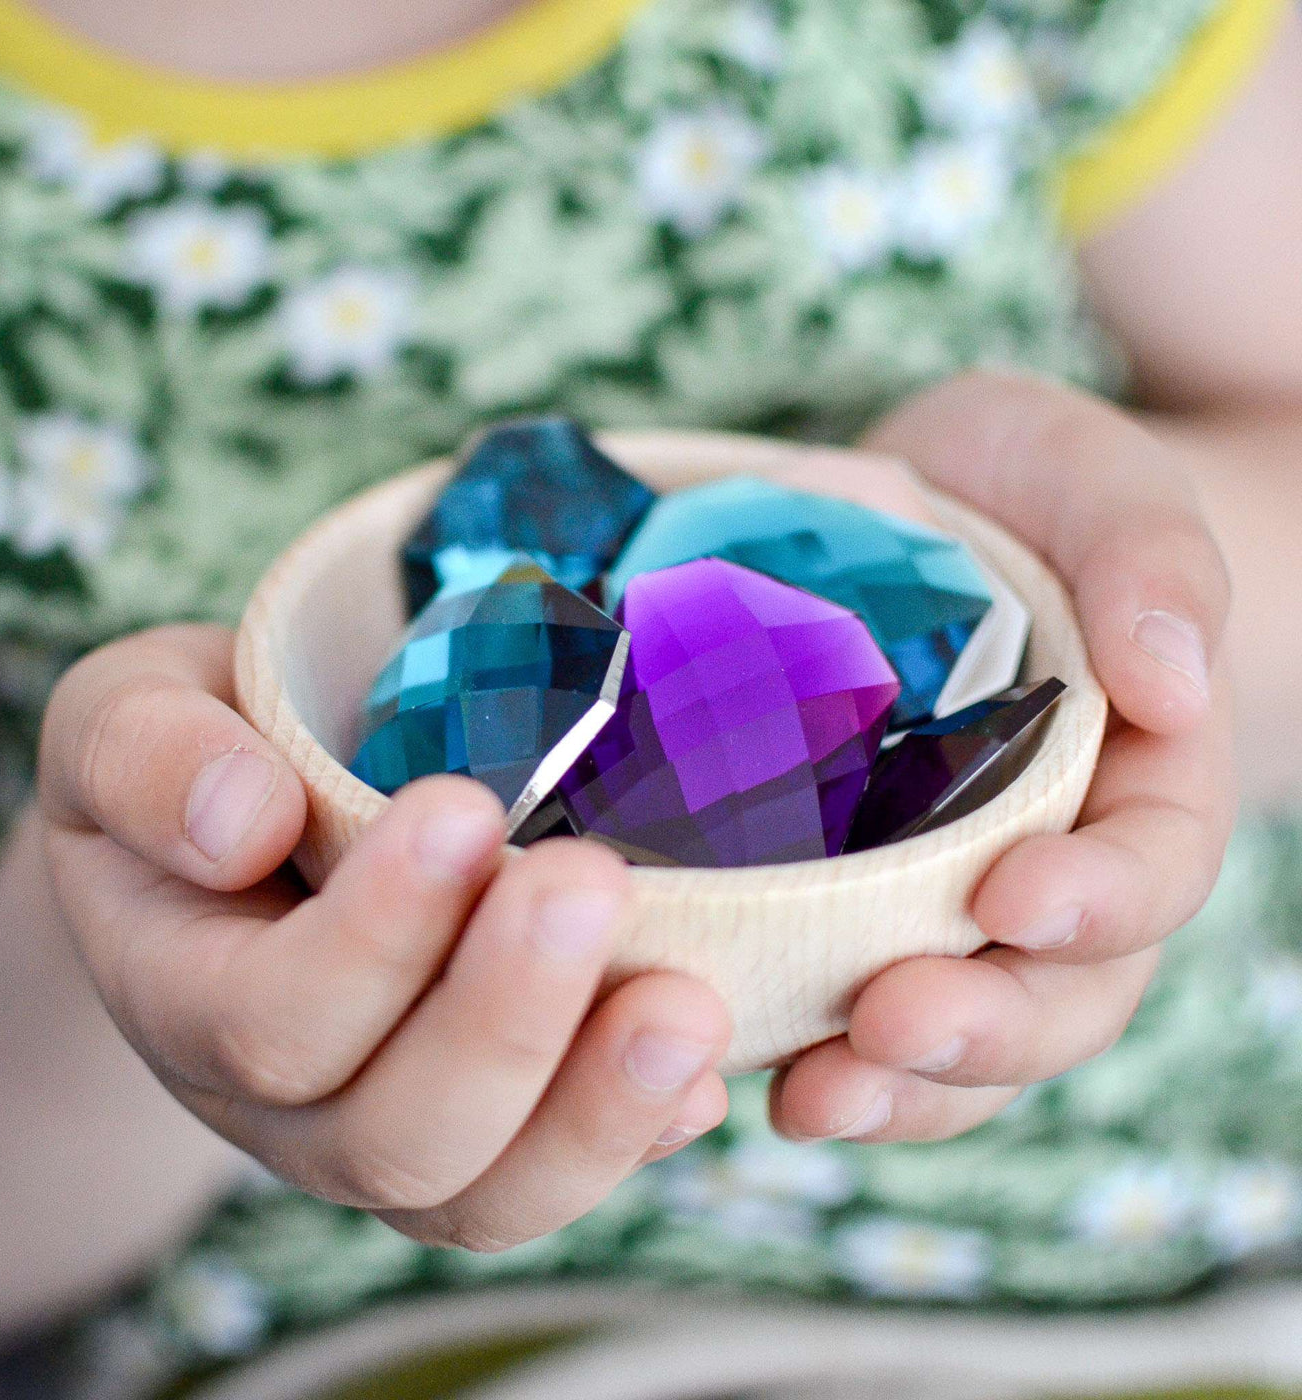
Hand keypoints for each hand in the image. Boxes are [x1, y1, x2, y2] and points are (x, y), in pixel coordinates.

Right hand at [37, 625, 729, 1250]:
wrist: (250, 826)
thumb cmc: (203, 755)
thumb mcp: (130, 717)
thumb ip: (146, 757)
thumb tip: (243, 826)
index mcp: (184, 997)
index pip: (268, 1019)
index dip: (373, 937)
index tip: (462, 808)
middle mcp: (283, 1103)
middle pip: (391, 1135)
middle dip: (502, 1021)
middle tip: (589, 885)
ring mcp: (387, 1127)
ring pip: (484, 1193)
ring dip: (594, 1110)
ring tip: (684, 1008)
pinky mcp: (484, 1125)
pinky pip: (549, 1173)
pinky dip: (633, 1132)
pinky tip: (700, 1074)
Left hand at [770, 371, 1236, 1142]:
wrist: (925, 509)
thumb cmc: (1027, 493)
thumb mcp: (1094, 481)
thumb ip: (1150, 559)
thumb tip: (1170, 682)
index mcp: (1138, 780)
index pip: (1151, 868)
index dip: (1098, 902)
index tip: (1011, 896)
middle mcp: (1055, 862)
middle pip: (1057, 994)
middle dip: (983, 1028)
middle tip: (887, 1025)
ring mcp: (950, 898)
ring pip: (960, 1036)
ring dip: (895, 1085)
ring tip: (811, 1098)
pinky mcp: (852, 902)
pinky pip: (854, 1007)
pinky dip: (816, 1052)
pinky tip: (753, 1068)